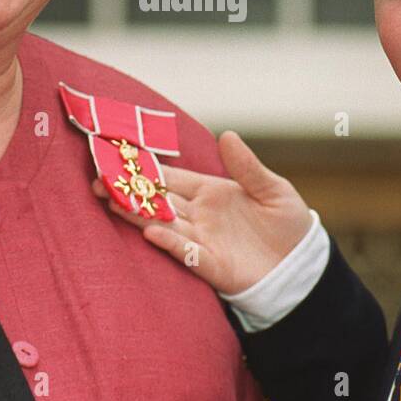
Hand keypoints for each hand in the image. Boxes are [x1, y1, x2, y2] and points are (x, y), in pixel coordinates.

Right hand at [92, 130, 312, 295]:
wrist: (302, 264)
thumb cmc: (287, 223)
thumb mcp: (272, 189)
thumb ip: (247, 167)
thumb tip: (227, 135)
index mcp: (210, 191)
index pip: (171, 178)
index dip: (146, 169)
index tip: (118, 157)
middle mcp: (199, 215)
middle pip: (158, 200)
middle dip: (129, 190)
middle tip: (97, 180)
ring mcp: (202, 240)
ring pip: (163, 224)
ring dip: (138, 214)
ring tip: (112, 201)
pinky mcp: (211, 265)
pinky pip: (185, 252)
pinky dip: (169, 242)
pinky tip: (151, 231)